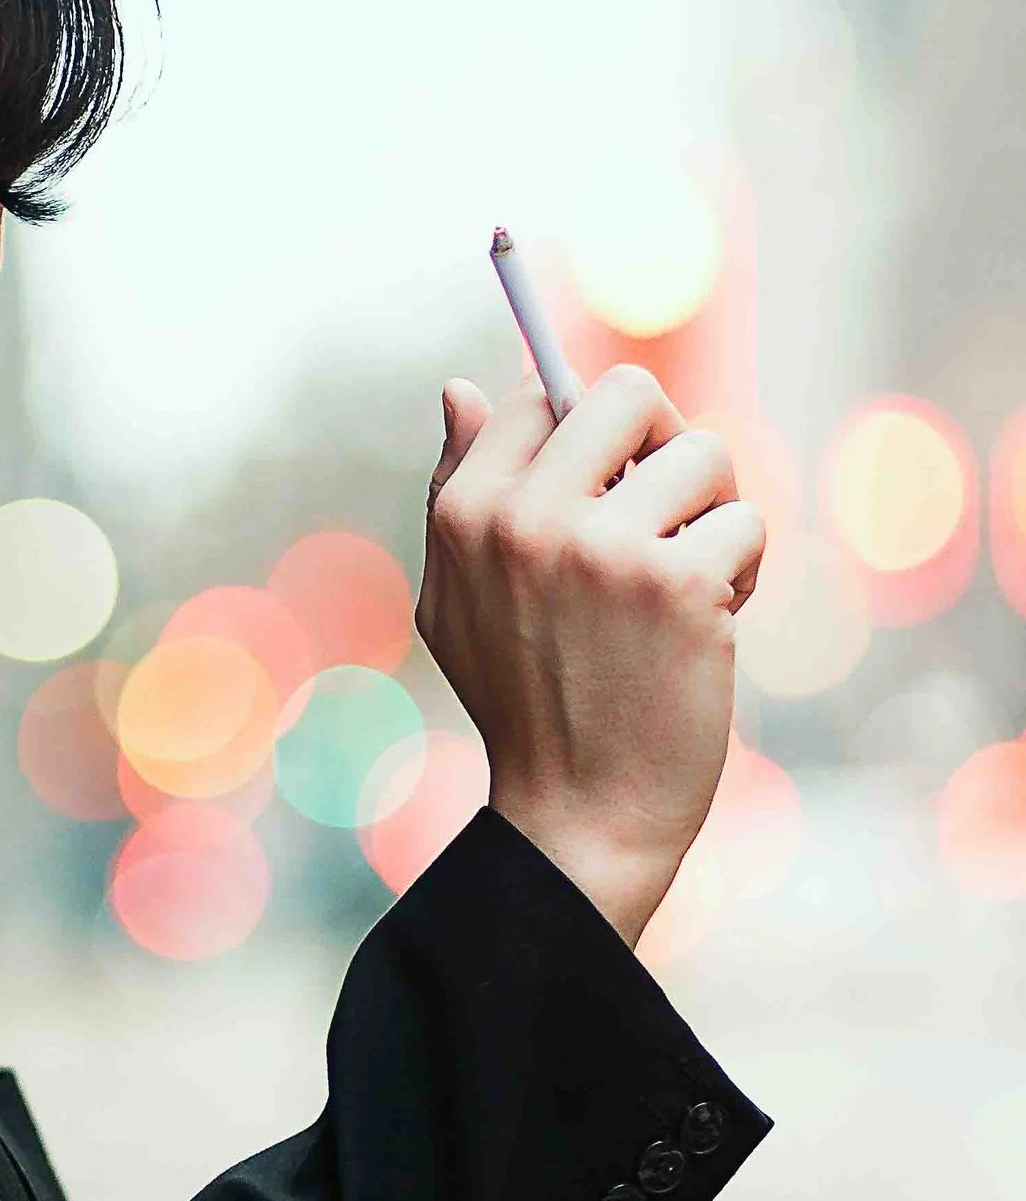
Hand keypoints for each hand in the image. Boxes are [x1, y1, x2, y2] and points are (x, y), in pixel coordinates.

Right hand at [417, 364, 765, 946]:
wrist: (579, 813)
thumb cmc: (524, 703)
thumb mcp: (456, 596)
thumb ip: (458, 490)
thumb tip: (459, 387)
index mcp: (466, 512)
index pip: (536, 394)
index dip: (591, 433)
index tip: (611, 481)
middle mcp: (526, 517)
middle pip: (627, 393)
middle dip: (663, 444)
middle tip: (666, 509)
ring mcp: (603, 547)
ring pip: (705, 454)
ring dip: (712, 516)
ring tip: (685, 583)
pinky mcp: (677, 583)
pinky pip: (746, 524)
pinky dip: (743, 574)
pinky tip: (709, 626)